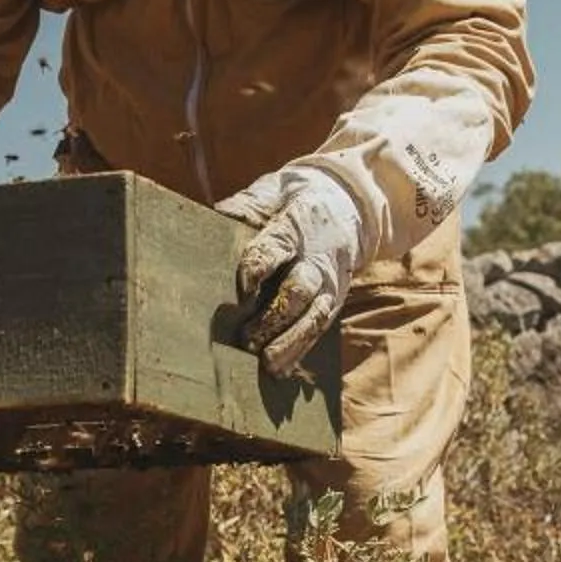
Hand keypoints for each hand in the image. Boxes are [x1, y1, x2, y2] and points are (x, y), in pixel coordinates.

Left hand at [214, 162, 361, 378]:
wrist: (346, 203)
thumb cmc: (293, 201)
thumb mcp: (272, 191)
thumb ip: (245, 207)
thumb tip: (214, 217)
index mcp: (296, 226)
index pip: (277, 246)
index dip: (259, 265)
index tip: (243, 287)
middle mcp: (316, 258)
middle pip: (299, 289)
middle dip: (274, 317)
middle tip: (246, 339)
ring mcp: (329, 282)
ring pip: (313, 316)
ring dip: (290, 342)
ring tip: (267, 364)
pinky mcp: (333, 300)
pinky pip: (319, 329)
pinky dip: (300, 350)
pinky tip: (281, 370)